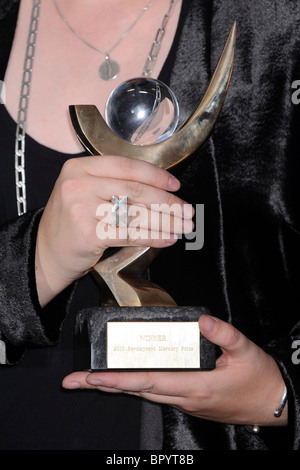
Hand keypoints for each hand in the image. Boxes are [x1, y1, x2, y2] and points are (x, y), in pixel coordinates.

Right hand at [35, 155, 192, 305]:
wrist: (46, 254)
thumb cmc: (70, 224)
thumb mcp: (83, 192)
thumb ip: (112, 184)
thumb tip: (159, 189)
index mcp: (79, 168)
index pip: (126, 166)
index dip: (156, 175)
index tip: (175, 185)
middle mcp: (78, 184)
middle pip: (135, 189)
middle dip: (168, 201)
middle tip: (187, 210)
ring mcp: (81, 208)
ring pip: (135, 212)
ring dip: (166, 220)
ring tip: (184, 226)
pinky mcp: (88, 233)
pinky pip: (130, 234)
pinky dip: (153, 236)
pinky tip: (168, 239)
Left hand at [63, 315, 287, 426]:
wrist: (273, 403)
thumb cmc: (259, 379)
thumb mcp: (246, 351)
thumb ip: (224, 334)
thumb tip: (202, 320)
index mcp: (194, 385)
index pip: (147, 381)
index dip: (118, 379)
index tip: (92, 376)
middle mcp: (184, 397)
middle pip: (137, 391)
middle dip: (104, 385)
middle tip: (75, 381)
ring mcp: (185, 401)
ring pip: (144, 394)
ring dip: (117, 386)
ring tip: (92, 380)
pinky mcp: (189, 400)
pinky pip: (155, 393)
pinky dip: (136, 386)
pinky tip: (127, 380)